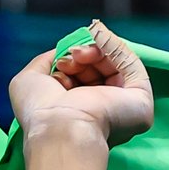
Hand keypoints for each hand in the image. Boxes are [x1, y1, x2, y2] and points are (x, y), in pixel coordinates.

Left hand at [9, 20, 153, 147]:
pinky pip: (131, 65)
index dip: (72, 63)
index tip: (61, 59)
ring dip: (96, 52)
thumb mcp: (29, 80)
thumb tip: (65, 51)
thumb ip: (46, 62)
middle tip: (71, 57)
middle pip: (99, 71)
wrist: (60, 129)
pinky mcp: (140, 100)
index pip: (81, 80)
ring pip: (116, 66)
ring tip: (79, 55)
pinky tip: (99, 40)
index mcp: (76, 114)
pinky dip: (115, 47)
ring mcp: (122, 107)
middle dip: (83, 57)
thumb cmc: (39, 112)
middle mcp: (101, 113)